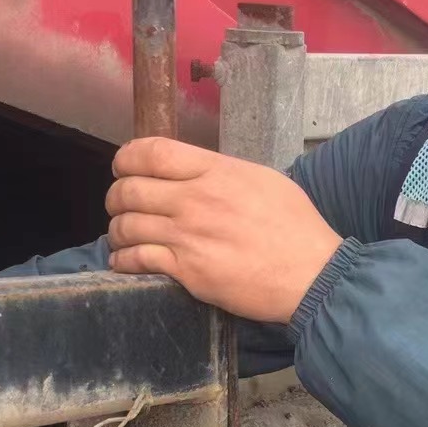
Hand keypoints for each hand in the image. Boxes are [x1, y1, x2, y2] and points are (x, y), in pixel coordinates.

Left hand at [105, 137, 343, 323]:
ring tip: (124, 236)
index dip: (127, 158)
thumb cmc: (296, 227)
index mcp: (216, 171)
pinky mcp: (187, 270)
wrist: (312, 274)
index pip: (152, 152)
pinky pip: (136, 260)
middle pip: (129, 189)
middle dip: (116, 197)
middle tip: (121, 206)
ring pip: (126, 226)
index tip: (124, 168)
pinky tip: (126, 262)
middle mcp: (196, 199)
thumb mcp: (263, 180)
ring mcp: (188, 236)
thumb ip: (223, 172)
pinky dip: (123, 261)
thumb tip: (196, 173)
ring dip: (117, 231)